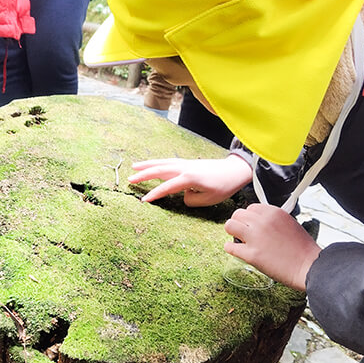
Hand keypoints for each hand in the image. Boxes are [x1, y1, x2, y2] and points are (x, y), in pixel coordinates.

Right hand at [128, 155, 251, 206]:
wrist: (234, 170)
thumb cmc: (223, 186)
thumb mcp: (209, 199)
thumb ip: (192, 200)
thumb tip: (182, 196)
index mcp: (190, 178)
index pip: (167, 187)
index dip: (155, 194)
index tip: (144, 200)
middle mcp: (185, 168)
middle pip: (160, 170)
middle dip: (144, 174)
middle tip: (129, 179)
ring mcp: (186, 164)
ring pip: (162, 163)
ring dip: (147, 165)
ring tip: (134, 166)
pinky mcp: (187, 163)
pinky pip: (168, 161)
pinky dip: (157, 162)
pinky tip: (151, 164)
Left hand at [224, 204, 320, 290]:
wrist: (308, 267)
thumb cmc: (302, 249)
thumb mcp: (289, 223)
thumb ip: (272, 219)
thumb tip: (258, 221)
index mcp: (273, 212)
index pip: (251, 207)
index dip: (250, 217)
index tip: (252, 225)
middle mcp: (262, 221)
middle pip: (237, 214)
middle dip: (240, 223)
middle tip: (244, 233)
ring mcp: (255, 237)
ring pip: (229, 226)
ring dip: (233, 233)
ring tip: (240, 240)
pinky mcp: (250, 254)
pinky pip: (229, 247)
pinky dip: (232, 249)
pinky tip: (239, 251)